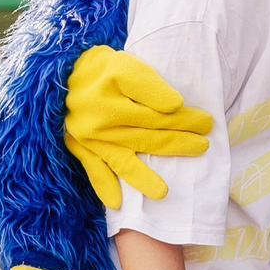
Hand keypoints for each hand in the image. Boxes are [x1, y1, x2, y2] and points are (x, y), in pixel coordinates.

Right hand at [65, 46, 213, 205]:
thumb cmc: (100, 69)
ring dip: (143, 178)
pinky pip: (92, 170)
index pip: (159, 116)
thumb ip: (149, 86)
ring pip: (123, 161)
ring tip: (163, 194)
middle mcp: (103, 125)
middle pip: (148, 139)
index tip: (207, 123)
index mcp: (115, 104)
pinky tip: (116, 203)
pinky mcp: (80, 148)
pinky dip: (103, 187)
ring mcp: (91, 140)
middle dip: (178, 144)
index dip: (186, 120)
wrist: (62, 74)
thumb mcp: (125, 66)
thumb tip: (175, 107)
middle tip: (203, 147)